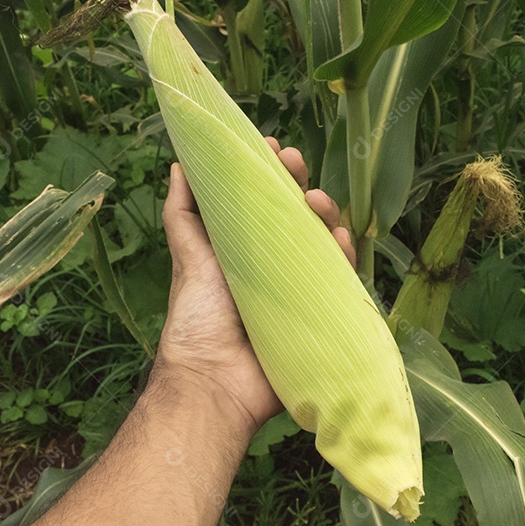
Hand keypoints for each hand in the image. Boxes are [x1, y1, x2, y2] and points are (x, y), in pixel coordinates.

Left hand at [154, 138, 354, 438]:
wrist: (215, 379)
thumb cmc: (198, 317)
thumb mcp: (188, 256)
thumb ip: (183, 213)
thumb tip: (180, 164)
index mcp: (245, 247)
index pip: (265, 201)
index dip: (271, 172)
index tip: (271, 146)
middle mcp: (277, 262)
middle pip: (298, 214)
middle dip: (299, 182)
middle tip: (293, 162)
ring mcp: (302, 286)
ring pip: (324, 239)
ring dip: (325, 212)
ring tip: (314, 200)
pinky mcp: (322, 309)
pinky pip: (342, 277)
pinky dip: (344, 254)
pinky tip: (341, 236)